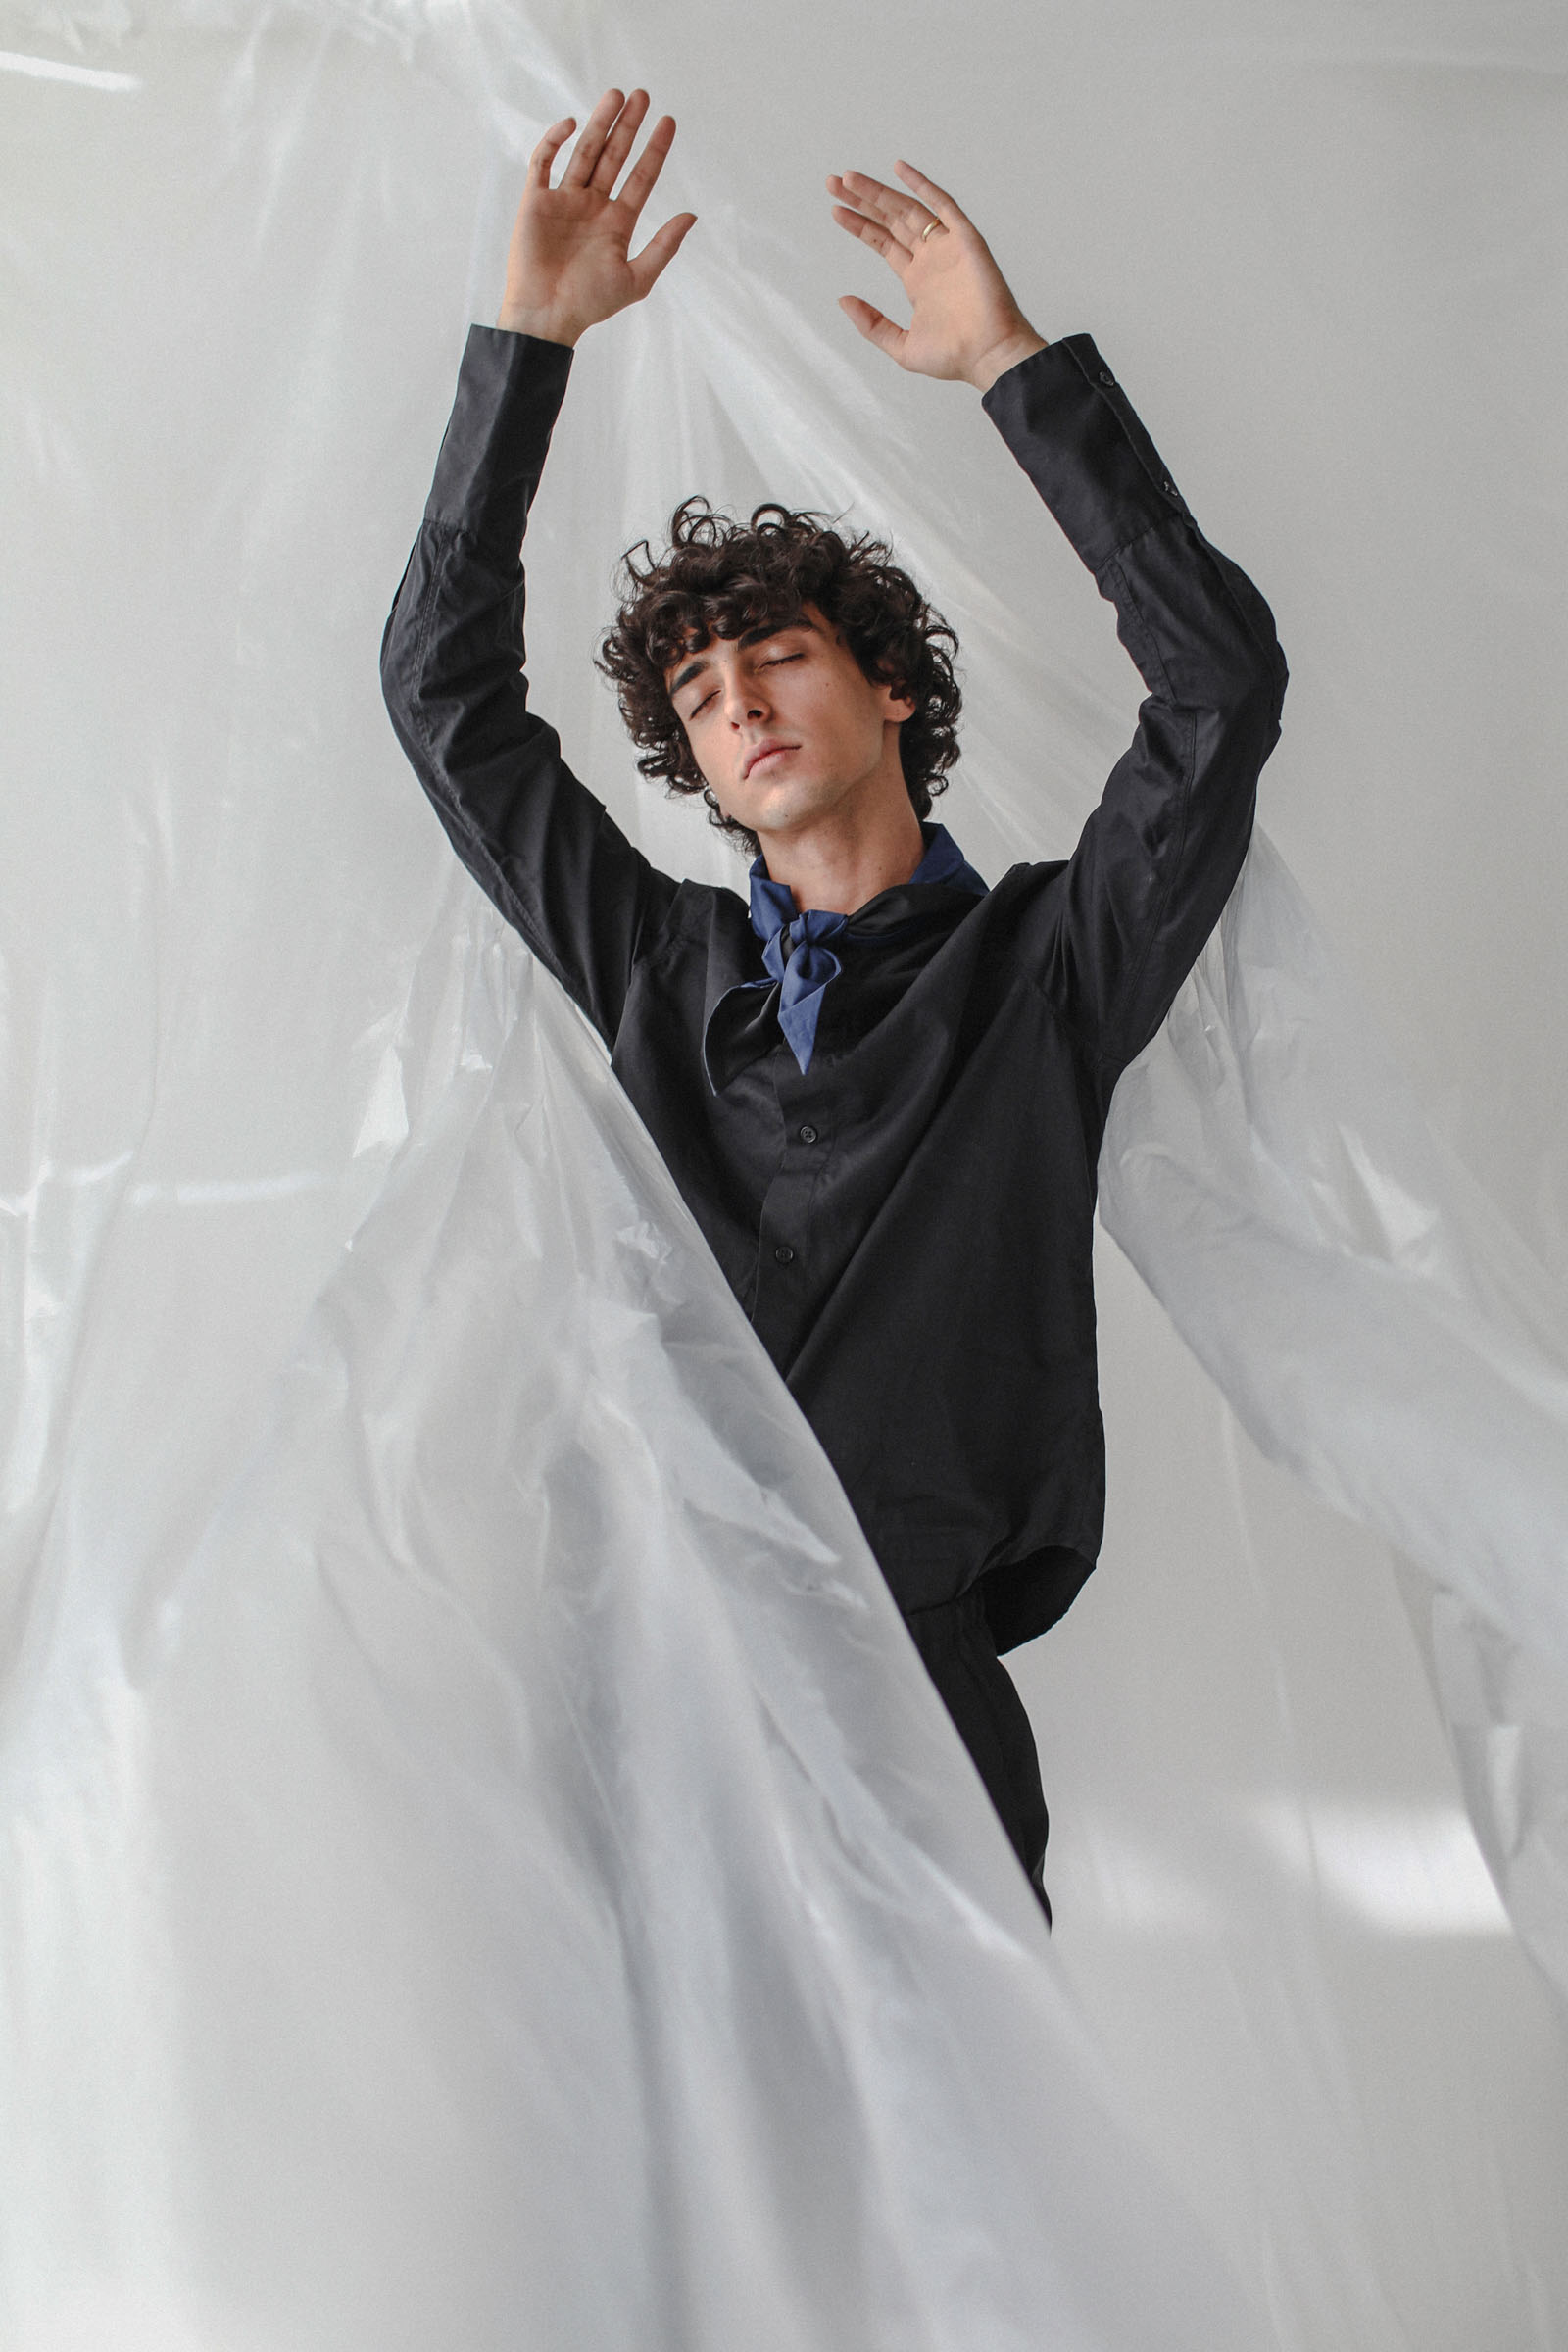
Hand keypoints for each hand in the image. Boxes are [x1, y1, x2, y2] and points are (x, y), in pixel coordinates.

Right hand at [497, 88, 695, 345]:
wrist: (547, 316)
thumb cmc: (590, 304)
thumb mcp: (636, 279)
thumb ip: (664, 247)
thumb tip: (692, 216)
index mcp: (617, 222)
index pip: (641, 177)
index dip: (654, 149)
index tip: (668, 121)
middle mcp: (592, 206)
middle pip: (613, 156)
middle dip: (627, 126)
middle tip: (642, 95)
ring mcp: (564, 200)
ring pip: (584, 152)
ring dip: (599, 124)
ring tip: (616, 95)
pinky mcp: (536, 201)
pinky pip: (544, 162)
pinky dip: (555, 141)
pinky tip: (571, 123)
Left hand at [827, 162, 1044, 392]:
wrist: (988, 354)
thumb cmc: (953, 357)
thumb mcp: (901, 346)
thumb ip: (872, 324)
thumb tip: (843, 300)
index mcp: (917, 280)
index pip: (883, 242)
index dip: (860, 225)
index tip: (836, 210)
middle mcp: (930, 259)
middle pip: (891, 220)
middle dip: (863, 201)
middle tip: (834, 183)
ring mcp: (948, 247)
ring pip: (908, 209)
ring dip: (879, 192)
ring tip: (849, 178)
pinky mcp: (965, 240)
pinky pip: (943, 205)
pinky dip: (922, 185)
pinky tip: (899, 169)